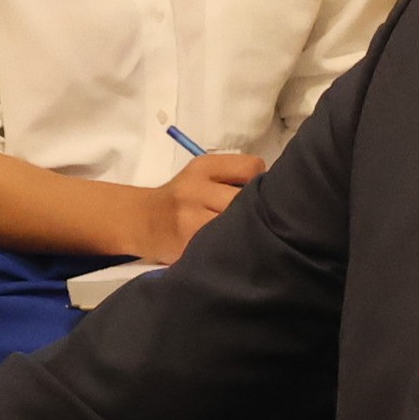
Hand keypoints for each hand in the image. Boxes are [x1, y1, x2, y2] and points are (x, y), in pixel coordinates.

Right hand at [134, 151, 263, 263]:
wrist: (141, 220)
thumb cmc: (181, 198)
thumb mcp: (201, 175)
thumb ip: (233, 177)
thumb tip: (278, 190)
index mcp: (203, 167)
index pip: (251, 167)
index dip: (260, 182)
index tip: (255, 195)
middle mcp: (195, 190)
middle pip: (246, 200)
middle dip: (256, 211)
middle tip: (256, 221)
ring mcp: (189, 221)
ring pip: (237, 226)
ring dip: (247, 233)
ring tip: (245, 237)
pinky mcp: (187, 247)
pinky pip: (223, 249)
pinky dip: (233, 251)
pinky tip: (231, 252)